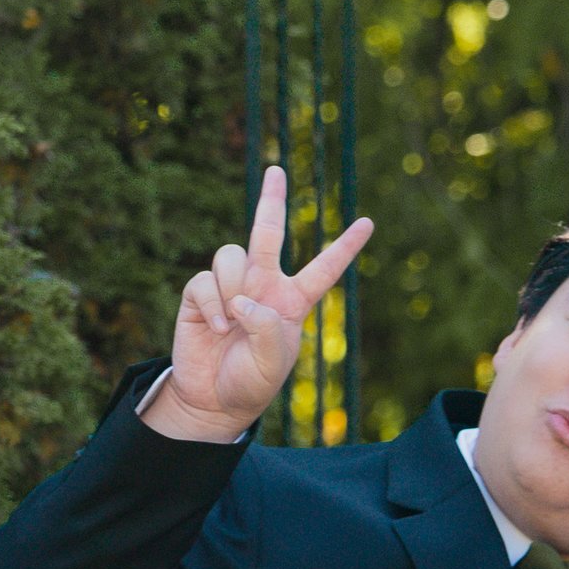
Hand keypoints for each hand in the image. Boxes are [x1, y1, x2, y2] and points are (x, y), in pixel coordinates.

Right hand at [148, 166, 373, 441]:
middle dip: (272, 200)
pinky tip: (216, 328)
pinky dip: (212, 304)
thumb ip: (267, 328)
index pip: (323, 270)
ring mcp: (231, 287)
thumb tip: (244, 300)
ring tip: (231, 321)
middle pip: (268, 232)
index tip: (368, 223)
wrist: (212, 399)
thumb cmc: (251, 382)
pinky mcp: (200, 294)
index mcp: (292, 302)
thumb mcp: (273, 363)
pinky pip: (205, 280)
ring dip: (233, 285)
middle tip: (276, 169)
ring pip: (232, 255)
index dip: (344, 248)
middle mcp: (263, 286)